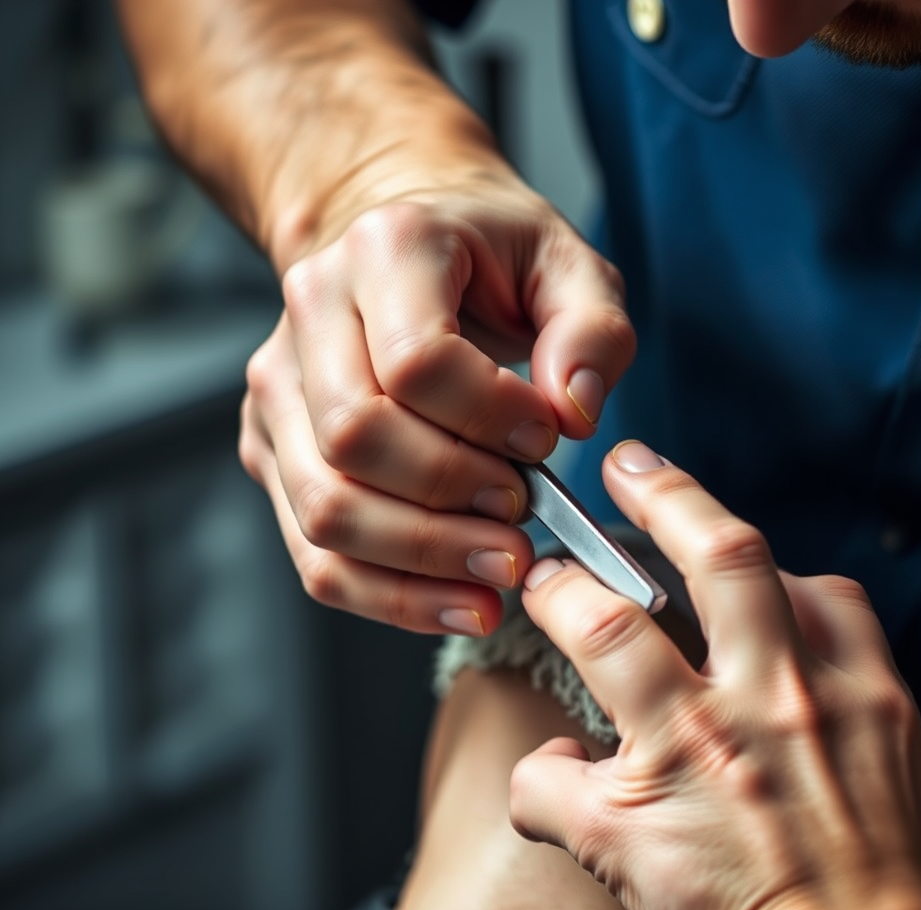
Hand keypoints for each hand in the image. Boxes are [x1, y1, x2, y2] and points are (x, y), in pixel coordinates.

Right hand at [239, 180, 634, 632]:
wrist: (398, 242)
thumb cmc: (488, 258)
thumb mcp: (566, 265)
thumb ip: (591, 330)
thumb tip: (573, 413)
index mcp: (386, 249)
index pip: (416, 362)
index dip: (489, 421)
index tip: (543, 443)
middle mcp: (312, 313)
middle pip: (355, 440)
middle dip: (451, 502)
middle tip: (522, 520)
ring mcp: (280, 388)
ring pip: (325, 509)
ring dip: (421, 562)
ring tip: (500, 571)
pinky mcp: (274, 449)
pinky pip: (315, 551)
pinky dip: (388, 594)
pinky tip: (457, 600)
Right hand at [510, 441, 920, 909]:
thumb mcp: (608, 863)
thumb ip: (550, 793)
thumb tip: (535, 759)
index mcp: (682, 741)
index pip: (600, 625)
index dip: (558, 585)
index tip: (545, 576)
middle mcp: (760, 703)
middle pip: (715, 556)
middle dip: (662, 492)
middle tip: (629, 463)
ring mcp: (831, 697)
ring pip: (785, 572)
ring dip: (732, 538)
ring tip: (702, 530)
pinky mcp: (885, 704)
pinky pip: (847, 611)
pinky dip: (805, 592)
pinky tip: (782, 602)